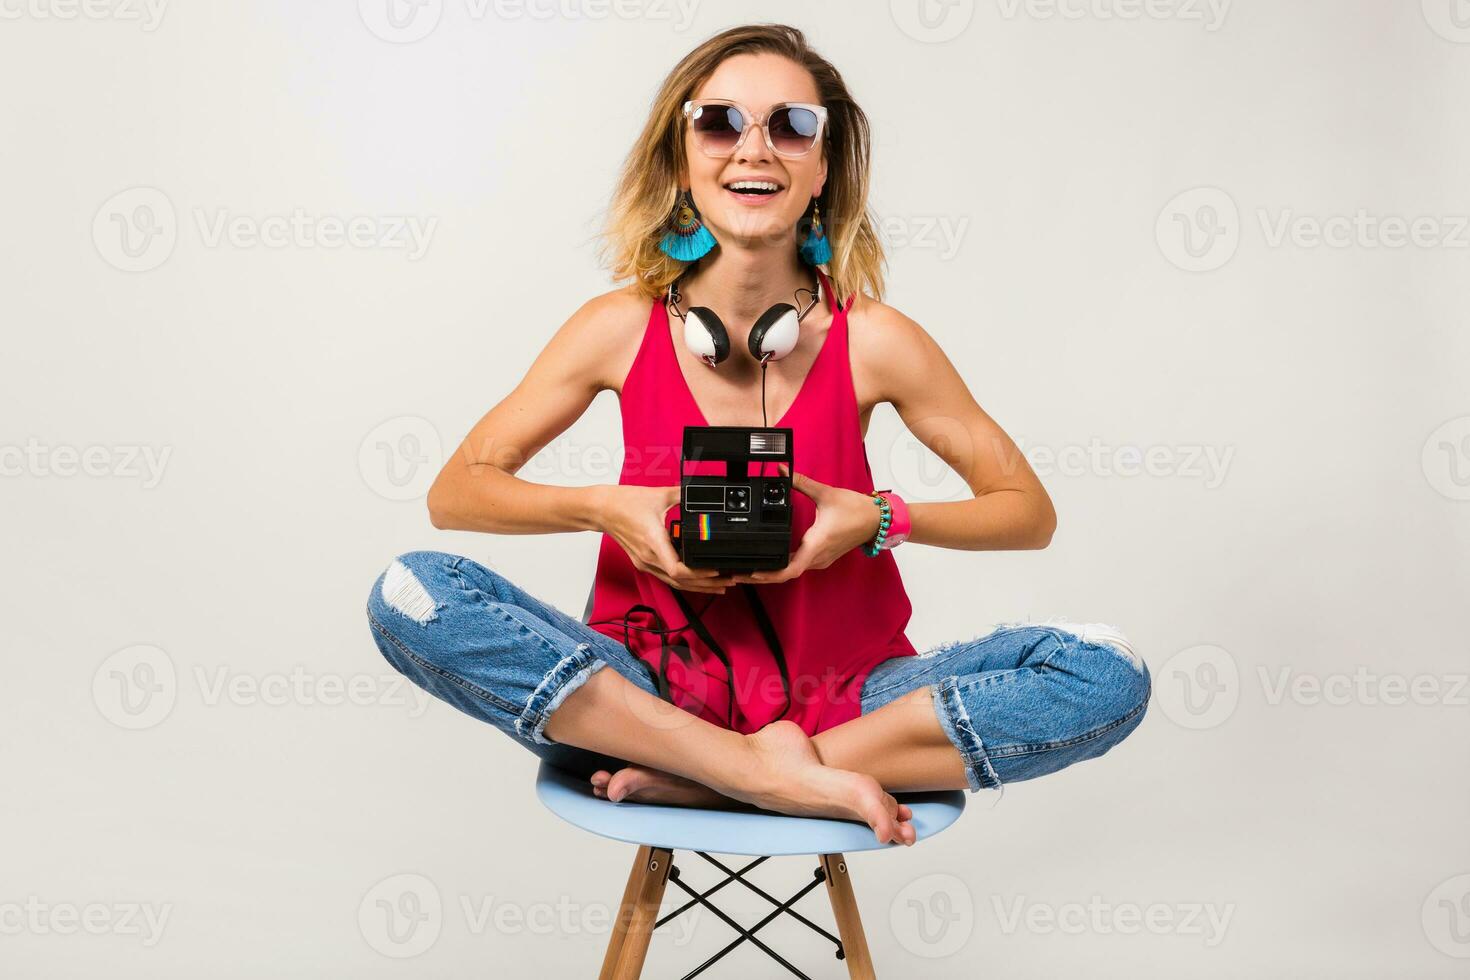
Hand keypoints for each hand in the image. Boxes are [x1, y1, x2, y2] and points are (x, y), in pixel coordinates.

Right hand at [596, 484, 738, 594]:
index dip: (698, 574)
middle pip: (681, 581)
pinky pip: (667, 577)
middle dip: (707, 583)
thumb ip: (683, 494)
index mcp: (653, 541)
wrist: (601, 509)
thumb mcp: (659, 495)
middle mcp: (649, 557)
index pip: (677, 569)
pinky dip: (684, 581)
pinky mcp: (643, 562)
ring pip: (675, 583)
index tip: (715, 570)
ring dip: (698, 586)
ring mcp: (645, 562)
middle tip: (729, 581)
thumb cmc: (623, 503)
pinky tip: (697, 581)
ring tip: (719, 585)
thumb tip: (701, 493)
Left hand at [730, 463, 880, 585]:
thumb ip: (801, 482)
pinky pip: (801, 565)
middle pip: (786, 573)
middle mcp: (818, 556)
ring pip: (793, 571)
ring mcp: (821, 559)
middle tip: (741, 573)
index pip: (790, 569)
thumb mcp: (825, 493)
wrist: (877, 520)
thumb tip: (783, 471)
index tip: (753, 572)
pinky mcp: (823, 556)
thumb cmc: (856, 510)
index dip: (770, 574)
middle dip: (763, 575)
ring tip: (751, 569)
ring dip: (774, 572)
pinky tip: (774, 560)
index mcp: (816, 544)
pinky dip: (785, 567)